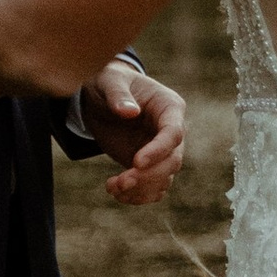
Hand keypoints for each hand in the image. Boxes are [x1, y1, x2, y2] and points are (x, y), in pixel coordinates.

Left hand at [79, 62, 185, 204]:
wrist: (102, 97)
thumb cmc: (110, 82)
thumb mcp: (110, 81)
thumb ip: (118, 94)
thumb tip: (129, 111)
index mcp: (170, 107)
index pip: (174, 133)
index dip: (159, 150)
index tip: (137, 162)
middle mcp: (172, 131)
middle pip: (172, 161)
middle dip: (148, 176)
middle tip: (120, 182)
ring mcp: (162, 151)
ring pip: (164, 179)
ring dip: (140, 189)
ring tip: (112, 187)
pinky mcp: (149, 166)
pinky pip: (152, 187)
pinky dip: (136, 196)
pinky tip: (116, 192)